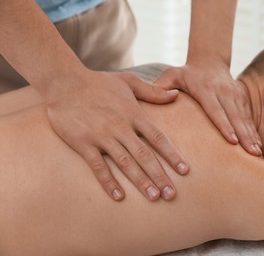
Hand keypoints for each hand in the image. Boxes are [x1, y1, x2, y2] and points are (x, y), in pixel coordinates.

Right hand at [45, 70, 188, 200]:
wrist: (64, 82)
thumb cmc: (99, 82)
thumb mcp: (129, 82)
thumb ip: (153, 91)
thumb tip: (176, 94)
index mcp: (133, 114)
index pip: (157, 137)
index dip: (172, 154)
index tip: (184, 170)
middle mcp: (120, 127)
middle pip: (144, 155)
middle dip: (159, 175)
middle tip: (171, 194)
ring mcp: (101, 136)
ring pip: (125, 163)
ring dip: (140, 181)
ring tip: (153, 197)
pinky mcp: (83, 143)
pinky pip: (98, 166)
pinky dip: (108, 181)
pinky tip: (118, 196)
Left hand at [154, 60, 261, 155]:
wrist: (210, 60)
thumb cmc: (187, 73)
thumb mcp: (172, 75)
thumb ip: (161, 86)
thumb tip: (150, 98)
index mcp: (206, 89)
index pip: (216, 110)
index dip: (224, 125)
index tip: (232, 141)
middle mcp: (224, 92)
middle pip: (235, 116)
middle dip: (244, 135)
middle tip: (250, 154)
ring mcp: (235, 95)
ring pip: (244, 118)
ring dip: (251, 136)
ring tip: (257, 153)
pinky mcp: (242, 98)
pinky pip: (249, 117)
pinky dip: (254, 132)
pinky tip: (258, 146)